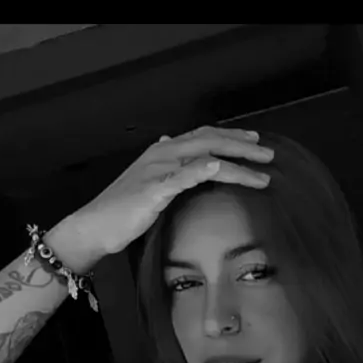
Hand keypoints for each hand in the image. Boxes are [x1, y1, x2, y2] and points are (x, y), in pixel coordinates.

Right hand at [64, 126, 273, 258]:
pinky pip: (182, 176)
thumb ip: (163, 166)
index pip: (203, 136)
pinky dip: (202, 169)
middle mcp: (162, 154)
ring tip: (261, 172)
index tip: (254, 142)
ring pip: (205, 157)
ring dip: (236, 162)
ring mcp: (158, 170)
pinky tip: (219, 168)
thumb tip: (171, 144)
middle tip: (268, 155)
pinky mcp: (154, 190)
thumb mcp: (147, 183)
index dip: (231, 136)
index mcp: (163, 151)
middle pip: (210, 141)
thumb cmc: (120, 211)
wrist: (94, 227)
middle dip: (243, 147)